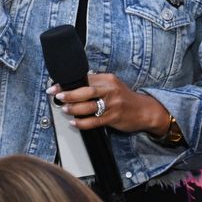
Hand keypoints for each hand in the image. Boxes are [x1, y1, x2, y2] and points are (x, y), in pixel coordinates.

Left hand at [48, 73, 168, 134]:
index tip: (56, 87)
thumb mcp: (113, 85)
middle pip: (86, 90)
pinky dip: (82, 122)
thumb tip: (75, 85)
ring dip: (74, 108)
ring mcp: (113, 104)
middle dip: (70, 94)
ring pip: (89, 106)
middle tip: (58, 96)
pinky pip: (95, 121)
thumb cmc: (125, 98)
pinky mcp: (114, 117)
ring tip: (64, 109)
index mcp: (108, 79)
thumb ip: (97, 83)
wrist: (145, 110)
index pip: (85, 79)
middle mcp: (110, 90)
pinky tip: (74, 123)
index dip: (68, 83)